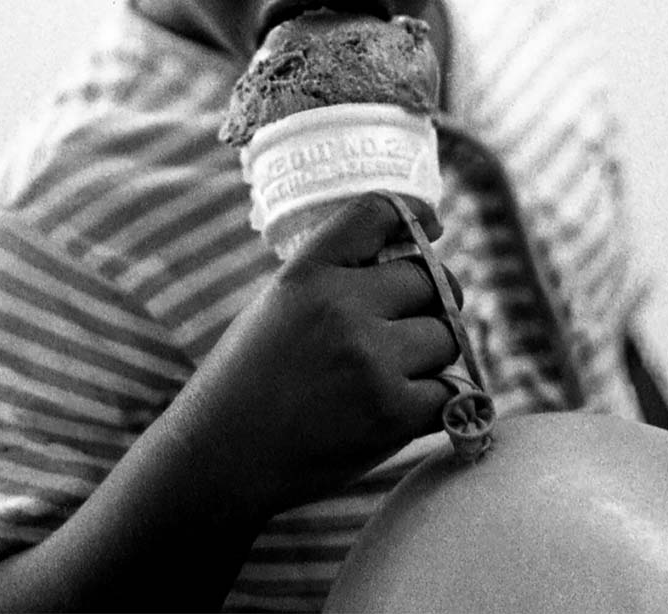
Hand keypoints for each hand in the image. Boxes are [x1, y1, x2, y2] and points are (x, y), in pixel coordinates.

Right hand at [172, 193, 461, 516]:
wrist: (220, 457)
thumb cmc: (250, 376)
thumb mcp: (280, 301)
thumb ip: (337, 276)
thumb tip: (414, 258)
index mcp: (308, 271)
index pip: (379, 212)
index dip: (413, 213)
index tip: (431, 225)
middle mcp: (342, 307)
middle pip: (429, 278)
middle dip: (429, 299)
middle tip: (410, 321)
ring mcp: (370, 360)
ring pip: (446, 336)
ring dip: (431, 354)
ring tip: (391, 372)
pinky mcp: (391, 413)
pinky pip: (447, 390)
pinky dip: (431, 402)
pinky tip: (396, 408)